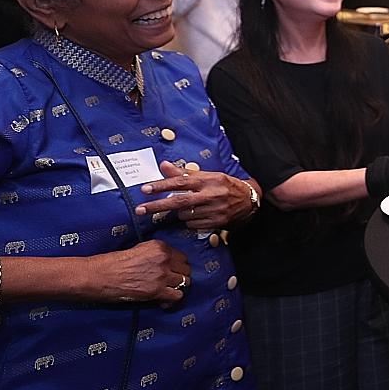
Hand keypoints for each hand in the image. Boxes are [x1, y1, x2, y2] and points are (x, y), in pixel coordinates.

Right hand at [93, 240, 190, 305]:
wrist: (100, 276)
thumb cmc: (114, 263)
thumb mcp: (139, 249)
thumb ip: (155, 254)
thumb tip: (166, 261)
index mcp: (160, 247)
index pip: (181, 256)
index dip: (177, 265)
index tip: (172, 270)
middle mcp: (164, 259)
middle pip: (186, 269)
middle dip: (179, 275)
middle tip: (170, 281)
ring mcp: (162, 275)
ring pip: (185, 282)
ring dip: (177, 287)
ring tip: (167, 290)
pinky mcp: (156, 291)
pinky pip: (177, 296)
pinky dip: (172, 300)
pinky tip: (164, 300)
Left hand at [136, 162, 257, 229]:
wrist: (248, 200)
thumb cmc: (224, 185)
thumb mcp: (207, 175)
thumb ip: (184, 172)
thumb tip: (164, 165)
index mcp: (207, 180)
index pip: (180, 182)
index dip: (162, 185)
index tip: (145, 189)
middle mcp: (210, 195)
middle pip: (178, 201)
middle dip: (157, 206)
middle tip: (140, 209)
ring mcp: (213, 210)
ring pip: (184, 215)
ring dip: (180, 213)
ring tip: (189, 207)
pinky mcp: (216, 222)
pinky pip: (192, 224)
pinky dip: (190, 221)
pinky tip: (197, 215)